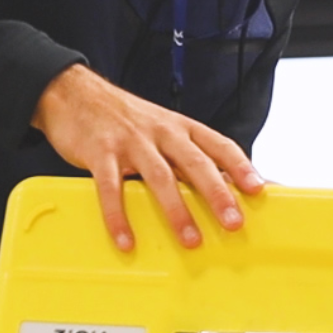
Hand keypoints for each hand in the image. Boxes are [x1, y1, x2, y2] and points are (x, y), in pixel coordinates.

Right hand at [31, 64, 263, 249]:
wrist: (74, 93)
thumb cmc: (124, 117)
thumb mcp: (163, 128)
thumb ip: (188, 156)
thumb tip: (223, 185)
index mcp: (181, 127)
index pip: (219, 145)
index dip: (241, 166)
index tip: (258, 188)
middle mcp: (161, 132)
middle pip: (195, 163)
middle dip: (217, 194)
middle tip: (233, 222)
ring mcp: (131, 142)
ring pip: (159, 177)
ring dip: (177, 211)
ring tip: (190, 240)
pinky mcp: (100, 153)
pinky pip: (111, 189)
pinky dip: (119, 217)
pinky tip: (127, 239)